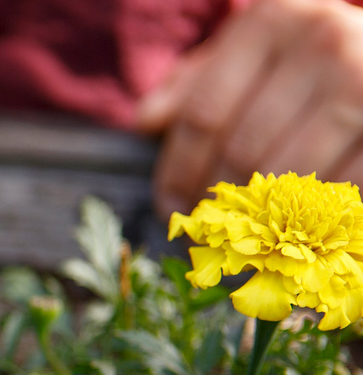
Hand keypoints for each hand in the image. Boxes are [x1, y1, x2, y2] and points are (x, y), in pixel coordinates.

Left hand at [138, 0, 362, 218]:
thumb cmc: (309, 57)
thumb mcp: (251, 52)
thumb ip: (195, 84)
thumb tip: (147, 122)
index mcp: (272, 23)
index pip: (202, 114)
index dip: (177, 172)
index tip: (169, 208)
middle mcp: (321, 42)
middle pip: (241, 151)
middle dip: (216, 203)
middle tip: (206, 231)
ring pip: (287, 175)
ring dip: (259, 219)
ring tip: (243, 237)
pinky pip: (342, 186)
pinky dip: (313, 218)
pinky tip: (295, 231)